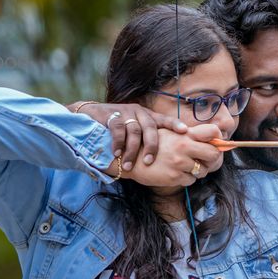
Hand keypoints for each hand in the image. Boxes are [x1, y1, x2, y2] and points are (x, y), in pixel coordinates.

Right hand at [70, 102, 186, 170]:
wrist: (92, 116)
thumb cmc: (119, 129)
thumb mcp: (136, 130)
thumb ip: (148, 139)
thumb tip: (166, 158)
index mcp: (149, 116)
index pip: (165, 120)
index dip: (175, 124)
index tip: (185, 131)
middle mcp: (140, 113)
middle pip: (150, 128)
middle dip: (151, 146)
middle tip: (149, 162)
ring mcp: (126, 113)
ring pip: (134, 131)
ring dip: (131, 150)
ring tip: (128, 165)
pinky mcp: (112, 115)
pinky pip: (118, 130)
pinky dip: (118, 143)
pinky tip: (116, 154)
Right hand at [122, 124, 225, 187]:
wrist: (130, 159)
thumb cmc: (151, 145)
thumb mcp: (169, 133)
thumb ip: (188, 135)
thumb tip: (212, 137)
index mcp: (184, 134)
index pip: (213, 131)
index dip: (219, 139)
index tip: (216, 145)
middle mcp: (184, 146)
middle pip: (214, 154)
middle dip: (212, 160)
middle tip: (204, 161)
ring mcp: (179, 162)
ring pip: (202, 171)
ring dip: (197, 171)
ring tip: (185, 167)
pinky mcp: (174, 176)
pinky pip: (190, 181)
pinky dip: (186, 179)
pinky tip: (176, 173)